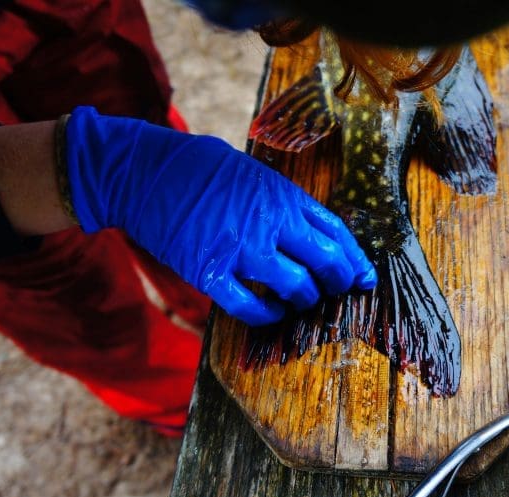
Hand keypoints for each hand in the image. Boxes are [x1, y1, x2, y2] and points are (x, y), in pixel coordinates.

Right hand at [65, 107, 376, 325]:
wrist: (144, 171)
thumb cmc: (201, 168)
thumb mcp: (255, 174)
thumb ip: (285, 204)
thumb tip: (313, 234)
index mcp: (284, 197)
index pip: (336, 233)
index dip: (355, 260)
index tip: (364, 277)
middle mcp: (271, 223)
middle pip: (326, 262)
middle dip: (338, 283)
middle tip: (335, 292)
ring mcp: (242, 249)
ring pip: (296, 287)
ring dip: (304, 300)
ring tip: (300, 301)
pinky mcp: (210, 272)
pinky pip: (250, 307)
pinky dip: (266, 317)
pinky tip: (271, 314)